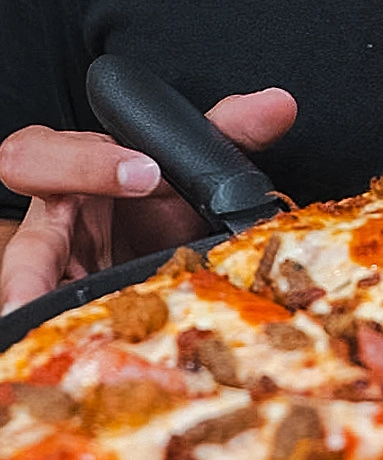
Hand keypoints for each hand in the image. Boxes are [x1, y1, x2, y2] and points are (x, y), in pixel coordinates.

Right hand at [0, 87, 297, 313]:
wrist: (169, 240)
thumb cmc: (162, 197)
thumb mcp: (190, 166)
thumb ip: (227, 132)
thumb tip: (280, 105)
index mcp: (75, 172)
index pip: (44, 156)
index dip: (90, 163)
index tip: (148, 173)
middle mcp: (57, 225)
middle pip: (25, 238)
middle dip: (36, 259)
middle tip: (81, 276)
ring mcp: (62, 272)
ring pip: (31, 289)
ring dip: (34, 308)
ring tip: (35, 324)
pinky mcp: (73, 309)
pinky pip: (55, 324)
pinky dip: (57, 335)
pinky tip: (74, 353)